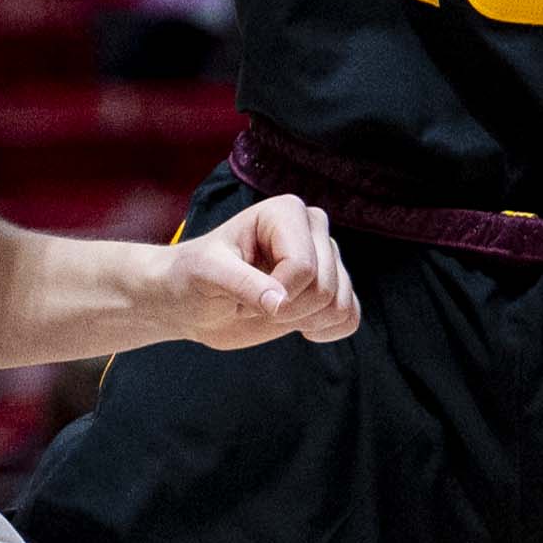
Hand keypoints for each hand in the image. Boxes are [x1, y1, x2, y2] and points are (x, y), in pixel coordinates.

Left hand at [150, 196, 361, 348]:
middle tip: (250, 303)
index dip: (274, 294)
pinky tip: (299, 327)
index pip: (303, 266)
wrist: (192, 302)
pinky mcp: (331, 288)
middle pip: (325, 288)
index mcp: (286, 212)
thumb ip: (242, 283)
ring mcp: (326, 259)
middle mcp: (313, 229)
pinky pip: (351, 317)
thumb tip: (280, 302)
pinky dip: (327, 330)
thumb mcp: (207, 275)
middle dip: (286, 310)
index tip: (238, 295)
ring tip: (268, 309)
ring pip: (340, 305)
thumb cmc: (193, 277)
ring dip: (301, 321)